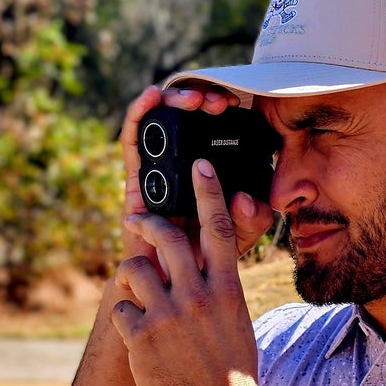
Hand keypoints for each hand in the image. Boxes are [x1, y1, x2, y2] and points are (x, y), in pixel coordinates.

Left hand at [109, 159, 262, 385]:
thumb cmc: (232, 374)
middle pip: (166, 238)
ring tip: (135, 292)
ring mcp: (167, 317)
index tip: (200, 165)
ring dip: (130, 276)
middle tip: (135, 218)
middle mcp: (197, 297)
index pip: (218, 228)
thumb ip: (221, 289)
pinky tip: (136, 336)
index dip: (209, 191)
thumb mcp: (238, 323)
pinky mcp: (140, 338)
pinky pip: (120, 309)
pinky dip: (125, 318)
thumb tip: (211, 262)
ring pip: (134, 269)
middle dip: (146, 222)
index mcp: (227, 291)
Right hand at [117, 79, 272, 270]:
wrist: (168, 288)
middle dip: (204, 102)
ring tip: (194, 99)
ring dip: (175, 100)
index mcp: (209, 175)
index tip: (245, 105)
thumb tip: (245, 199)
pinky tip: (153, 97)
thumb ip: (251, 220)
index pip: (217, 132)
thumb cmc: (202, 262)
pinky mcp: (134, 176)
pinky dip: (139, 113)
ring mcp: (158, 169)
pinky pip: (133, 139)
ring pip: (162, 122)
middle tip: (221, 102)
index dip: (229, 114)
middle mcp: (183, 167)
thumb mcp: (237, 239)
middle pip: (190, 120)